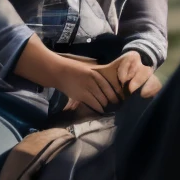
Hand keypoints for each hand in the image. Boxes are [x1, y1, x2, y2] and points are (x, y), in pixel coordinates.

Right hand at [15, 36, 160, 113]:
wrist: (58, 72)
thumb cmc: (73, 70)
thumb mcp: (88, 69)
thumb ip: (97, 76)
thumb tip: (110, 84)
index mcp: (96, 73)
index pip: (110, 86)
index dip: (117, 94)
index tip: (121, 98)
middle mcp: (93, 80)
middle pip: (108, 94)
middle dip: (113, 101)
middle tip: (118, 106)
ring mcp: (87, 88)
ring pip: (102, 100)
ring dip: (106, 106)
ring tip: (109, 109)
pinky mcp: (81, 96)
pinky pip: (94, 104)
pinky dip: (99, 108)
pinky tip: (101, 110)